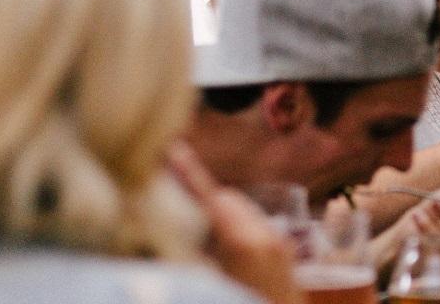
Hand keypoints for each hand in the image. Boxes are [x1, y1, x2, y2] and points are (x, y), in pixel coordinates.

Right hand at [167, 144, 300, 303]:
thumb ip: (183, 255)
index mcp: (241, 241)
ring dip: (220, 216)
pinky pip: (256, 229)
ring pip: (242, 213)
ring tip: (198, 235)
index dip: (187, 173)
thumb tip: (154, 237)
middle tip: (174, 204)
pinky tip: (223, 252)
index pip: (209, 196)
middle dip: (201, 200)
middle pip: (226, 200)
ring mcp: (280, 245)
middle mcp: (265, 236)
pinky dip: (236, 229)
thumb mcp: (209, 282)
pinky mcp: (285, 257)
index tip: (169, 150)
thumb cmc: (243, 300)